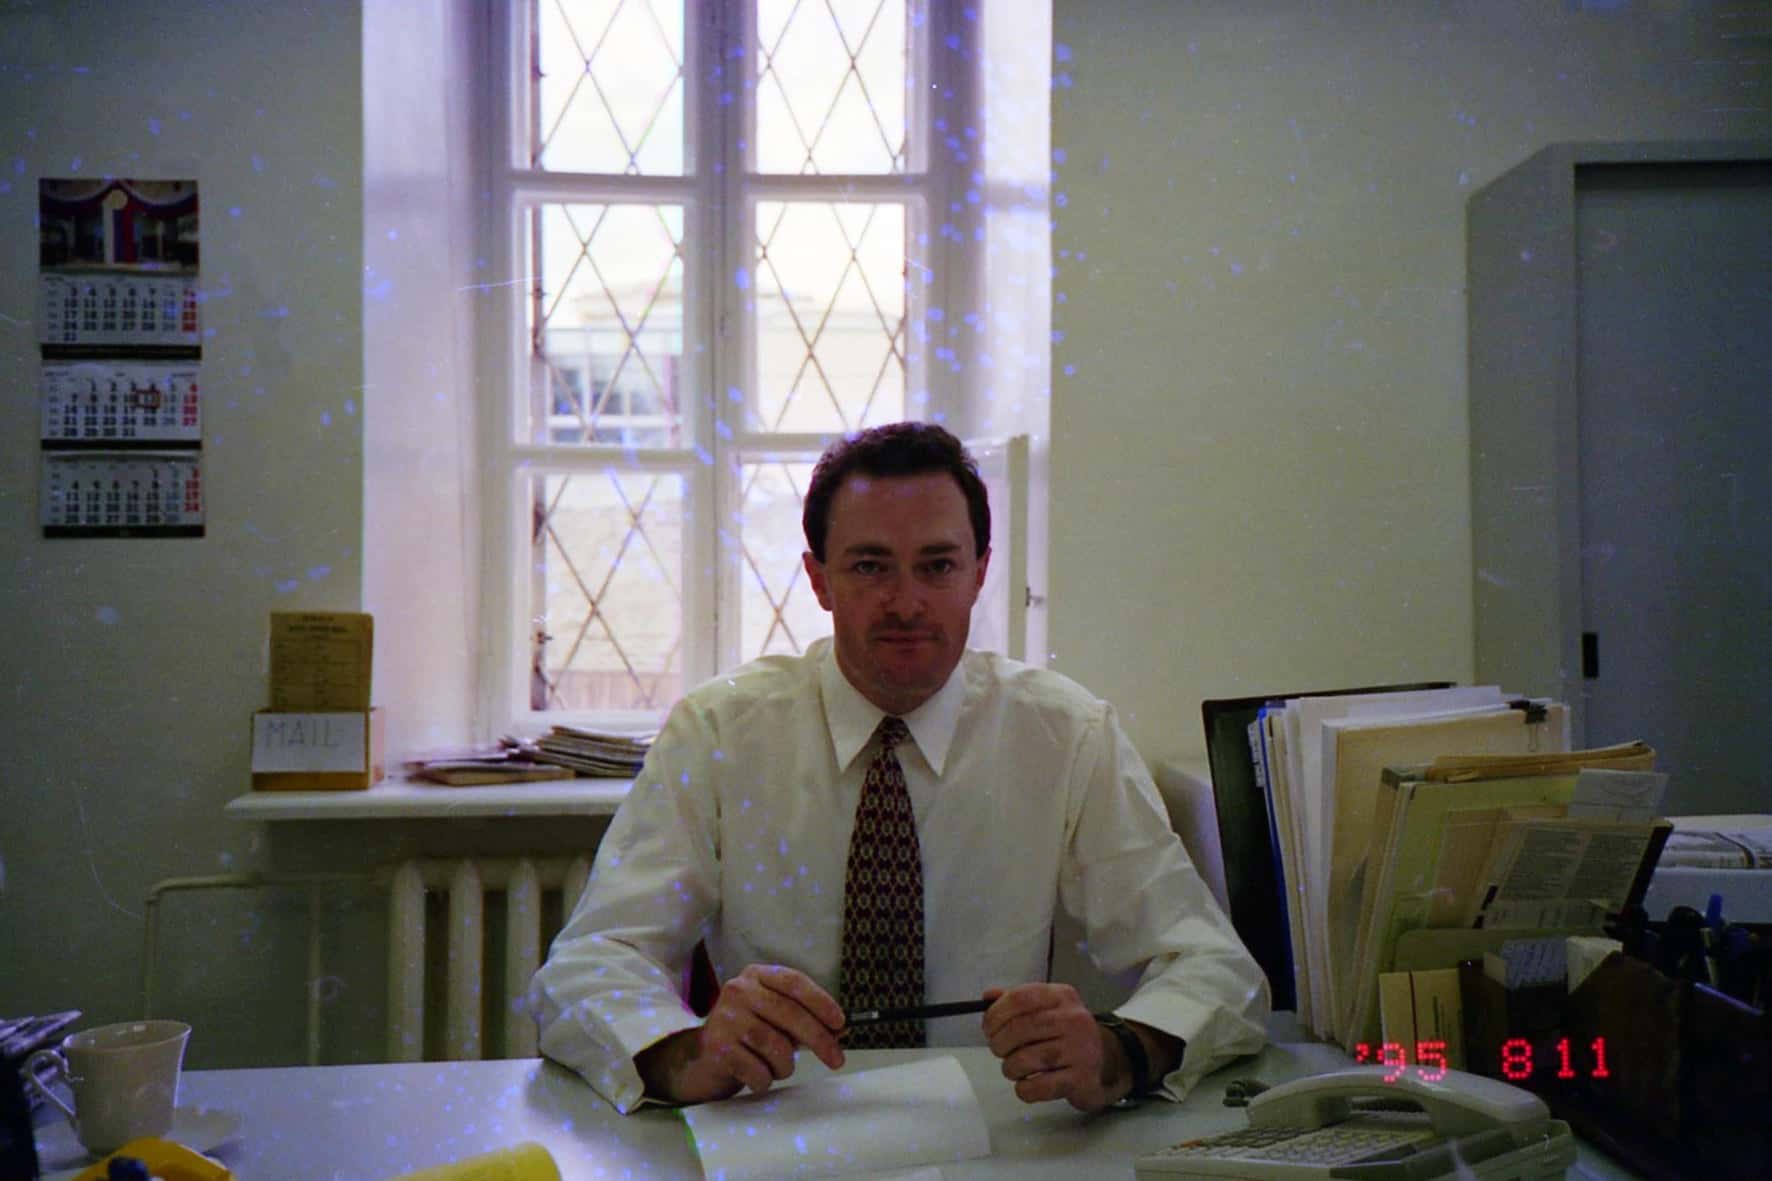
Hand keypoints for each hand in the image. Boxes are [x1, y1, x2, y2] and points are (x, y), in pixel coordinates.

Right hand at [636, 964, 845, 1103]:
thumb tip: (840, 1031)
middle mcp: (738, 990)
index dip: (821, 1002)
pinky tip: (757, 1076)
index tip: (841, 1023)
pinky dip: (765, 1080)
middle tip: (836, 1059)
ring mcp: (726, 1018)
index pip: (794, 982)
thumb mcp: (773, 1018)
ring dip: (786, 1065)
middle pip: (790, 1014)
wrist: (700, 1058)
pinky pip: (758, 1070)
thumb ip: (803, 1019)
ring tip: (779, 1068)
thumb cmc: (746, 1036)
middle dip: (819, 1040)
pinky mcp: (717, 1048)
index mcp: (756, 975)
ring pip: (776, 1046)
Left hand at [981, 983, 1126, 1110]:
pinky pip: (1038, 1087)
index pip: (1020, 998)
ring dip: (1010, 1068)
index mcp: (1062, 996)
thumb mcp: (1048, 1008)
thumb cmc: (1067, 1034)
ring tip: (1014, 1068)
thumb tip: (988, 997)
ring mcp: (1079, 1049)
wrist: (1106, 1061)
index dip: (996, 1014)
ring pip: (1025, 1059)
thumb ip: (1017, 1001)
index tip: (988, 1028)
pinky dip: (1024, 1089)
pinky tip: (1028, 1084)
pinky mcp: (1080, 1079)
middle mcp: (1073, 1019)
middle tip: (999, 1050)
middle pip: (1019, 1029)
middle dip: (999, 1043)